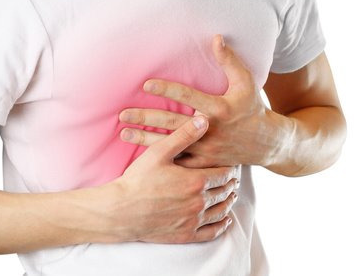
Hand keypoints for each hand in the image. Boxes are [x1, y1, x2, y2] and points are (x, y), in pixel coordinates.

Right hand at [114, 114, 239, 243]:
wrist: (121, 211)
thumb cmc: (138, 180)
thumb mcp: (159, 152)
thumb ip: (184, 135)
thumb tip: (204, 119)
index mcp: (196, 181)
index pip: (224, 173)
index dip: (230, 168)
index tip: (231, 164)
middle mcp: (199, 202)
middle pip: (225, 192)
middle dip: (231, 184)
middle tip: (233, 179)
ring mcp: (193, 220)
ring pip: (221, 211)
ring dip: (229, 202)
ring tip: (231, 196)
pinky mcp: (186, 235)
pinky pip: (212, 232)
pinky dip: (222, 226)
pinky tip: (225, 221)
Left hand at [118, 34, 281, 168]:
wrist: (265, 143)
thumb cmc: (252, 107)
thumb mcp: (246, 82)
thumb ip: (229, 60)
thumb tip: (216, 37)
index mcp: (219, 108)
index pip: (188, 96)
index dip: (167, 90)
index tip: (146, 84)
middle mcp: (210, 130)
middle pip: (172, 123)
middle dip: (146, 118)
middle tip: (123, 114)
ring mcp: (206, 150)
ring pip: (170, 144)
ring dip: (145, 139)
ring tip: (124, 133)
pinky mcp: (204, 164)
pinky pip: (178, 161)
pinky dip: (159, 158)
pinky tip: (139, 154)